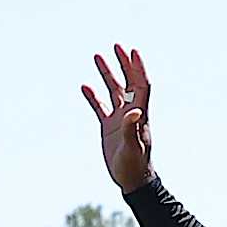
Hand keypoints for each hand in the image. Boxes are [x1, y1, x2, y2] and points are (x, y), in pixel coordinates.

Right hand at [79, 43, 154, 191]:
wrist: (131, 180)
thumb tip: (133, 111)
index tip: (133, 51)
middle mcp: (131, 112)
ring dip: (107, 74)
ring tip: (98, 57)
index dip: (138, 68)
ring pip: (113, 90)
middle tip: (117, 46)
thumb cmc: (135, 165)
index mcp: (140, 114)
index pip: (141, 85)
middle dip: (123, 64)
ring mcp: (119, 118)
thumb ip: (132, 129)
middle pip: (129, 82)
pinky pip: (99, 107)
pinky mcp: (108, 127)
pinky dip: (93, 96)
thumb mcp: (133, 147)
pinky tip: (84, 86)